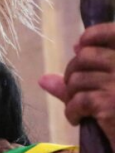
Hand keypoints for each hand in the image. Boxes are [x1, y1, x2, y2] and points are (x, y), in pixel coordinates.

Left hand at [40, 23, 114, 152]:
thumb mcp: (107, 93)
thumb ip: (79, 82)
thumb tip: (44, 79)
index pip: (112, 32)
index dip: (92, 36)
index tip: (80, 47)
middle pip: (84, 57)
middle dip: (72, 74)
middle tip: (75, 92)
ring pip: (76, 80)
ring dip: (71, 96)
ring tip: (80, 109)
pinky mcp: (109, 103)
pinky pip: (76, 100)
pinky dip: (71, 112)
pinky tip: (78, 120)